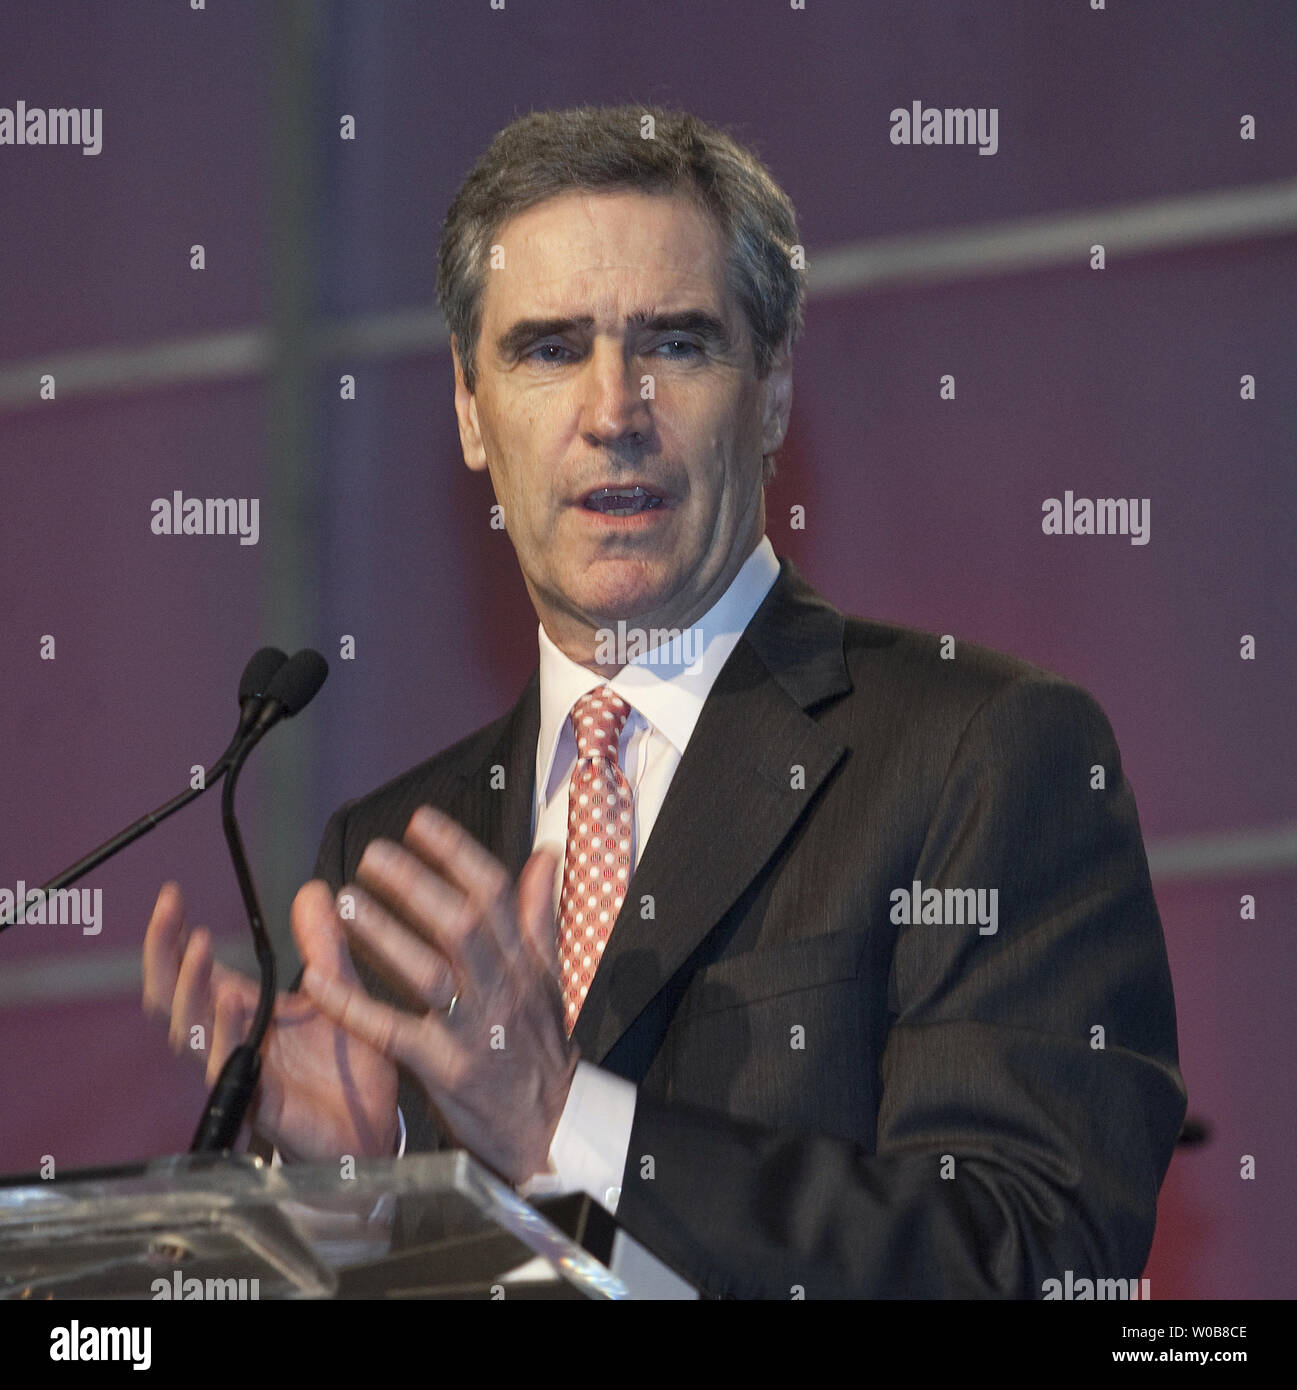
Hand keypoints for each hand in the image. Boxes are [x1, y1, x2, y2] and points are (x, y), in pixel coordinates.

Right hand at [142, 879, 397, 1161]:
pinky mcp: (260, 1100)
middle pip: (173, 998)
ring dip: (189, 989)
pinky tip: (230, 1002)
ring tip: (196, 947)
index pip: (193, 970)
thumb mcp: (341, 990)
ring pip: (190, 1032)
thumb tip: (314, 891)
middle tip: (168, 912)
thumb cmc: (350, 1065)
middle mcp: (234, 1038)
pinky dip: (225, 1034)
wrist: (375, 1124)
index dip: (172, 936)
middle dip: (162, 955)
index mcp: (247, 1009)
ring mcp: (241, 1069)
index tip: (170, 895)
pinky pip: (229, 1068)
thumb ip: (325, 945)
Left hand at [300, 805, 579, 1184]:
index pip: (495, 893)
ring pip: (429, 972)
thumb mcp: (550, 978)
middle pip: (461, 923)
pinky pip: (394, 1031)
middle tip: (374, 854)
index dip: (457, 852)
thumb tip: (543, 854)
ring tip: (345, 901)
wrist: (552, 1129)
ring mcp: (473, 1030)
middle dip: (417, 883)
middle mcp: (500, 988)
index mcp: (523, 961)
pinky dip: (355, 1006)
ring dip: (385, 933)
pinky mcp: (445, 1070)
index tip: (421, 821)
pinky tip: (320, 980)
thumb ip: (538, 914)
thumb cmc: (539, 1051)